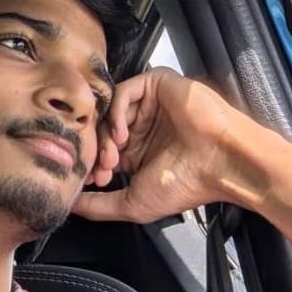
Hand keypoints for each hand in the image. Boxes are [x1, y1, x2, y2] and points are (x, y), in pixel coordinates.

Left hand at [74, 68, 251, 222]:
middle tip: (104, 168)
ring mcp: (150, 106)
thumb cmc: (186, 185)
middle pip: (103, 128)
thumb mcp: (133, 204)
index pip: (102, 149)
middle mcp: (144, 127)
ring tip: (115, 153)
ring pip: (111, 109)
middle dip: (98, 150)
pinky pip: (125, 90)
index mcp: (140, 153)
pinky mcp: (158, 85)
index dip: (94, 164)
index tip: (96, 180)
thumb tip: (71, 206)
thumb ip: (98, 206)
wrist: (219, 162)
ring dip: (107, 133)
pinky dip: (117, 111)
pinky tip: (123, 133)